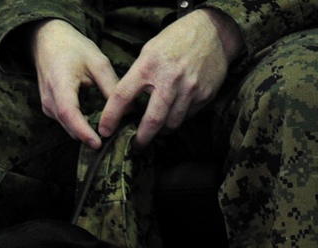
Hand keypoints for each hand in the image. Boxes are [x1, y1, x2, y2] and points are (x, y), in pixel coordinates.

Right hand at [32, 19, 118, 148]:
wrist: (48, 40)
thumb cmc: (73, 47)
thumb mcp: (97, 62)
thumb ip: (112, 86)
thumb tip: (129, 110)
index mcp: (60, 83)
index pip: (69, 113)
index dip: (83, 131)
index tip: (98, 143)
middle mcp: (49, 98)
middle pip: (69, 126)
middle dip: (90, 136)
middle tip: (115, 141)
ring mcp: (47, 105)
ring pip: (68, 128)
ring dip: (86, 132)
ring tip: (109, 132)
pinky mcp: (49, 109)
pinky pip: (66, 123)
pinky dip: (81, 126)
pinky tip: (96, 122)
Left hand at [98, 9, 243, 146]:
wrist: (212, 32)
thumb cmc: (176, 40)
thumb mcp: (150, 50)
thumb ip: (138, 75)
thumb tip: (127, 103)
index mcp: (149, 65)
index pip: (123, 95)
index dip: (111, 116)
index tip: (105, 130)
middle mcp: (169, 79)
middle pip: (152, 120)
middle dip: (141, 138)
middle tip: (135, 146)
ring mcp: (189, 89)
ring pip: (171, 124)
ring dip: (161, 131)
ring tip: (156, 131)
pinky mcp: (204, 96)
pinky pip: (187, 117)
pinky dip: (178, 119)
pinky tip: (174, 114)